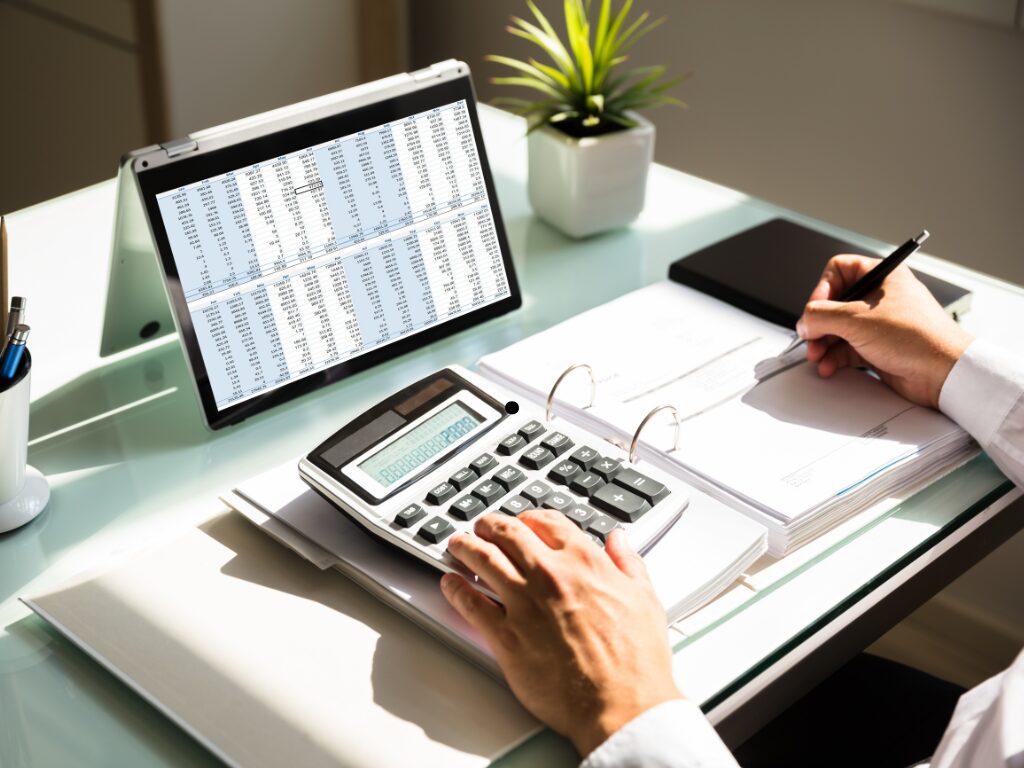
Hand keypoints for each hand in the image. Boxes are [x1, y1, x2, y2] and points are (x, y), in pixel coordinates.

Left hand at [441, 510, 682, 756]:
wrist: (622, 706)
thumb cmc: (636, 662)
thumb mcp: (644, 600)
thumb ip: (628, 564)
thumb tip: (619, 542)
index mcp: (584, 562)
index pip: (547, 522)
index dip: (530, 518)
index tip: (524, 522)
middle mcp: (549, 576)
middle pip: (507, 534)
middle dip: (490, 526)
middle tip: (482, 527)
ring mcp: (523, 604)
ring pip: (483, 560)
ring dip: (466, 547)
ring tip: (458, 544)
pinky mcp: (506, 636)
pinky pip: (470, 604)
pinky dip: (455, 589)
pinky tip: (450, 584)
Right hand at [796, 254, 973, 407]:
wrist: (943, 372)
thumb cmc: (917, 336)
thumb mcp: (856, 319)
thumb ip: (821, 316)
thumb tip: (804, 320)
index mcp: (882, 276)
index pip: (839, 270)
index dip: (822, 289)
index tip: (815, 309)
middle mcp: (880, 298)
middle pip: (834, 304)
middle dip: (818, 324)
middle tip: (810, 337)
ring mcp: (879, 324)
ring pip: (838, 329)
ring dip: (823, 344)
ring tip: (817, 356)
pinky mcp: (878, 347)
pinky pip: (847, 348)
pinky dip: (834, 358)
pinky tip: (829, 366)